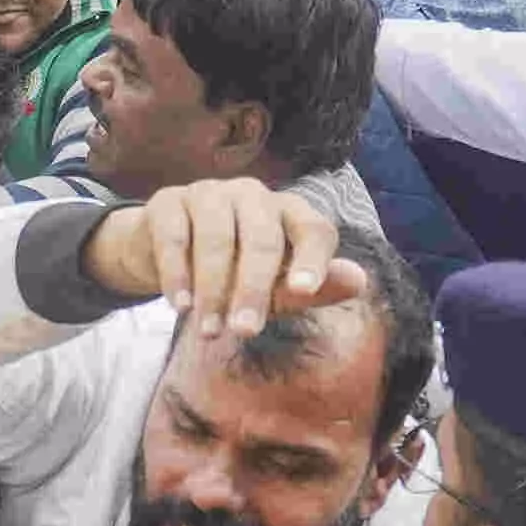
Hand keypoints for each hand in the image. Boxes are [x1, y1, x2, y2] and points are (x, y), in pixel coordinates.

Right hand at [85, 176, 357, 342]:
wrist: (165, 252)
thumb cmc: (235, 272)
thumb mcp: (276, 288)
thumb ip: (314, 288)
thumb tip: (360, 281)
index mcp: (289, 212)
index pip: (313, 229)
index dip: (312, 258)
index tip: (304, 291)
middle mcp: (253, 194)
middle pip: (262, 238)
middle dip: (253, 289)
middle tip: (244, 332)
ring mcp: (210, 193)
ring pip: (217, 238)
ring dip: (212, 290)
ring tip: (209, 331)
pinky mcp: (168, 201)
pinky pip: (175, 237)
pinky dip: (177, 274)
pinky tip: (179, 306)